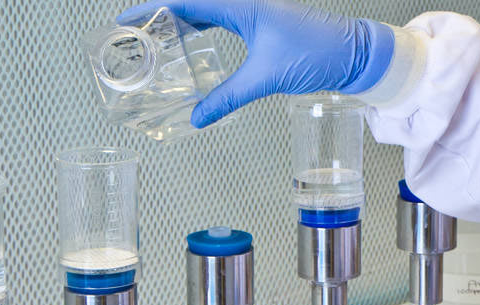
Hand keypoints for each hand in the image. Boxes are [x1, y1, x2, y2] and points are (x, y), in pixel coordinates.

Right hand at [117, 0, 394, 127]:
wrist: (352, 53)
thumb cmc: (316, 53)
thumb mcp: (265, 77)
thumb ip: (228, 97)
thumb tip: (198, 117)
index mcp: (242, 3)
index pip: (185, 0)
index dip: (152, 9)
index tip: (127, 20)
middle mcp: (244, 1)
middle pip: (189, 2)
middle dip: (158, 16)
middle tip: (132, 34)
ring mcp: (251, 10)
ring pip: (203, 10)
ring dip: (176, 22)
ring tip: (150, 39)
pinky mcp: (259, 22)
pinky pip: (218, 19)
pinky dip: (198, 29)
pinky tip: (187, 44)